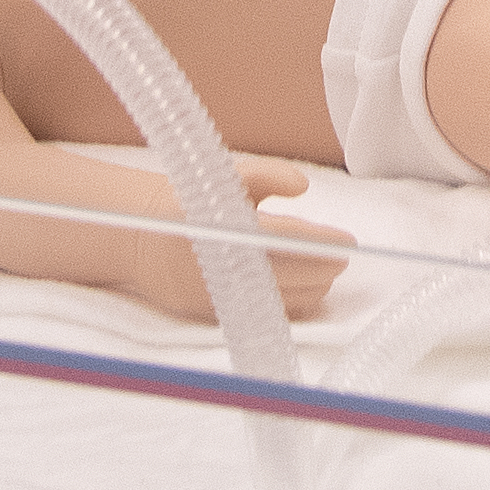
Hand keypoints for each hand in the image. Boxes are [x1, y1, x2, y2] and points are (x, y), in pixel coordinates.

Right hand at [121, 157, 355, 322]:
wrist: (141, 238)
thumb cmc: (192, 201)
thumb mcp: (226, 176)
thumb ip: (268, 174)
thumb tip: (304, 186)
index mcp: (227, 225)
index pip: (289, 239)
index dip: (323, 243)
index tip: (347, 241)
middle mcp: (224, 265)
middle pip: (293, 275)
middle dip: (325, 267)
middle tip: (343, 256)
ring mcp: (221, 294)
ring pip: (283, 301)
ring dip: (313, 288)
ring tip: (327, 272)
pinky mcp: (216, 315)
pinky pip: (266, 315)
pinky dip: (291, 303)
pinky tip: (304, 290)